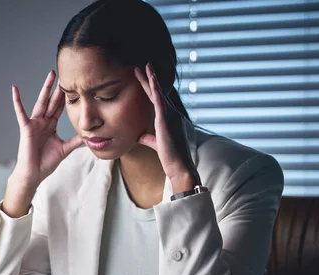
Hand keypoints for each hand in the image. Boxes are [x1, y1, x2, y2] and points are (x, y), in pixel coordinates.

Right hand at [11, 70, 81, 191]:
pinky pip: (21, 112)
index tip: (74, 84)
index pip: (60, 108)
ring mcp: (34, 123)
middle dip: (58, 88)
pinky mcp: (26, 127)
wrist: (34, 174)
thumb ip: (76, 140)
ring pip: (41, 102)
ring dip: (46, 88)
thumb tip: (90, 135)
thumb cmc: (46, 163)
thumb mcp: (65, 149)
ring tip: (51, 75)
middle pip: (52, 101)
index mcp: (51, 126)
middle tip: (64, 73)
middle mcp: (43, 122)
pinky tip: (14, 89)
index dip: (66, 97)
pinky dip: (17, 101)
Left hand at [134, 63, 200, 192]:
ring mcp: (170, 115)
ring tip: (144, 66)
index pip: (158, 100)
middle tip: (143, 65)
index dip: (151, 88)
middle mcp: (172, 113)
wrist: (179, 166)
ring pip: (159, 92)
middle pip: (158, 92)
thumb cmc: (170, 157)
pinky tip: (151, 78)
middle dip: (150, 78)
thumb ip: (149, 138)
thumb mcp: (156, 144)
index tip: (144, 77)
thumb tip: (139, 136)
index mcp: (169, 118)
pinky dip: (156, 88)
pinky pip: (160, 100)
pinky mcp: (166, 119)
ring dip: (151, 78)